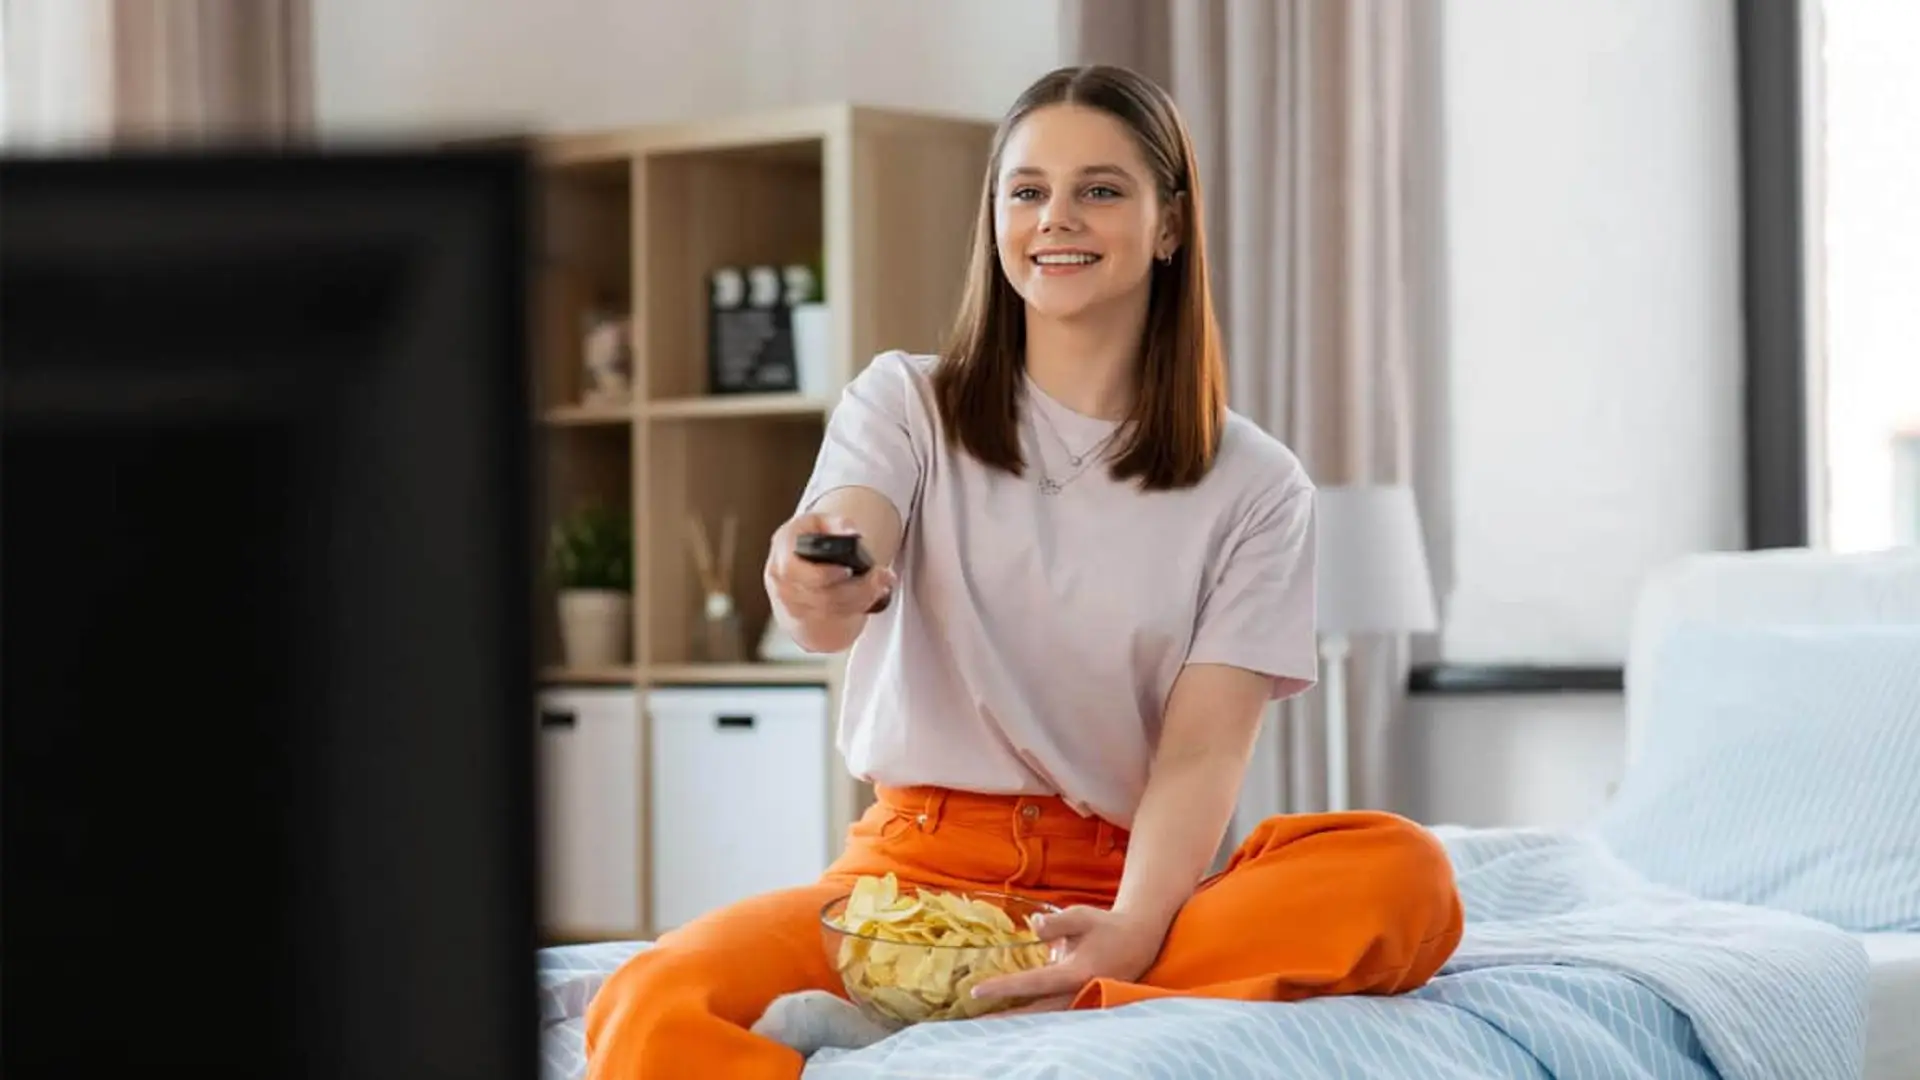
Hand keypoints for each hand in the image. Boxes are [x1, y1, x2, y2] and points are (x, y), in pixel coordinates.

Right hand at [764, 512, 895, 644]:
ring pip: (828, 610)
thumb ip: (838, 525)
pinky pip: (832, 617)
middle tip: (880, 577)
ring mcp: (790, 602)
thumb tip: (853, 534)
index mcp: (783, 548)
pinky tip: (873, 596)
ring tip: (882, 584)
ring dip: (861, 599)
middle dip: (855, 589)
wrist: (800, 559)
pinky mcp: (803, 617)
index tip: (847, 571)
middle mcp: (781, 578)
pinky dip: (857, 607)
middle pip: (818, 596)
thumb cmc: (812, 537)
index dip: (822, 574)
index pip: (792, 569)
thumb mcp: (823, 522)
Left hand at [967, 906, 1168, 1014]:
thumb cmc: (1106, 926)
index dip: (1004, 987)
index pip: (1033, 983)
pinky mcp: (1082, 1003)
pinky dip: (1033, 1016)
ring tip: (990, 1024)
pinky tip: (1014, 1017)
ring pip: (1045, 1017)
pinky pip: (1053, 1013)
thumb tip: (1034, 925)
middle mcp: (1078, 992)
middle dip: (1006, 1017)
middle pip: (1036, 1012)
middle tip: (977, 1023)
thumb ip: (1057, 922)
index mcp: (1076, 972)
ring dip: (1019, 1020)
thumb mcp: (1082, 916)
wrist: (1138, 941)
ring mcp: (1081, 1001)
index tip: (977, 991)